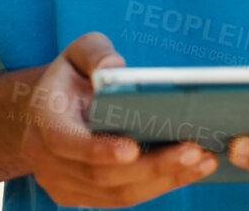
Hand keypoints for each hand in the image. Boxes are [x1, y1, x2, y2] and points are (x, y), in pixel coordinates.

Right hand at [20, 33, 216, 205]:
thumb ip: (95, 52)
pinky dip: (159, 186)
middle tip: (194, 150)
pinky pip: (123, 199)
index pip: (66, 142)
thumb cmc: (73, 76)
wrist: (50, 110)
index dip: (98, 150)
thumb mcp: (78, 51)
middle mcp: (46, 158)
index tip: (132, 149)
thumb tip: (114, 67)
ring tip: (203, 161)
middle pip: (101, 175)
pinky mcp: (81, 196)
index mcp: (44, 118)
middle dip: (151, 166)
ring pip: (117, 194)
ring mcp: (62, 183)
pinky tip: (189, 170)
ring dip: (164, 181)